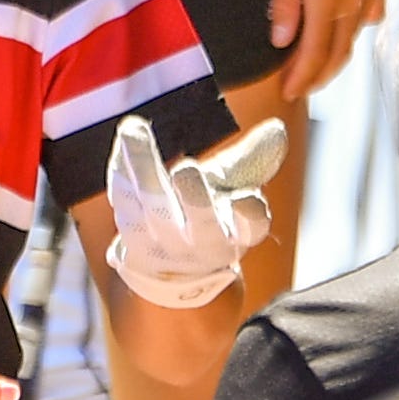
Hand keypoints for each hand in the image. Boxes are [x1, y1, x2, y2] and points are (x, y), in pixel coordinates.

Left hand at [105, 116, 278, 309]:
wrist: (172, 270)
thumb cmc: (207, 216)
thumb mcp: (233, 190)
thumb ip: (251, 160)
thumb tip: (277, 129)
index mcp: (238, 234)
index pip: (251, 228)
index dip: (250, 215)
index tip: (247, 199)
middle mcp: (204, 245)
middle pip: (202, 225)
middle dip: (195, 199)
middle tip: (187, 169)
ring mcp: (165, 245)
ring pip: (154, 207)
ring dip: (143, 167)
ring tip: (135, 130)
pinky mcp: (132, 238)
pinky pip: (125, 203)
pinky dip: (121, 171)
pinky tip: (123, 139)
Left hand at [269, 0, 380, 98]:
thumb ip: (284, 4)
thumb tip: (281, 43)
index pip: (315, 53)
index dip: (301, 77)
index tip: (287, 93)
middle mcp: (354, 0)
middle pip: (337, 53)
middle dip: (317, 76)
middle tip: (297, 89)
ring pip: (354, 38)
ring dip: (335, 57)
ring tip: (315, 68)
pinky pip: (369, 16)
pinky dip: (354, 31)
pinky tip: (343, 33)